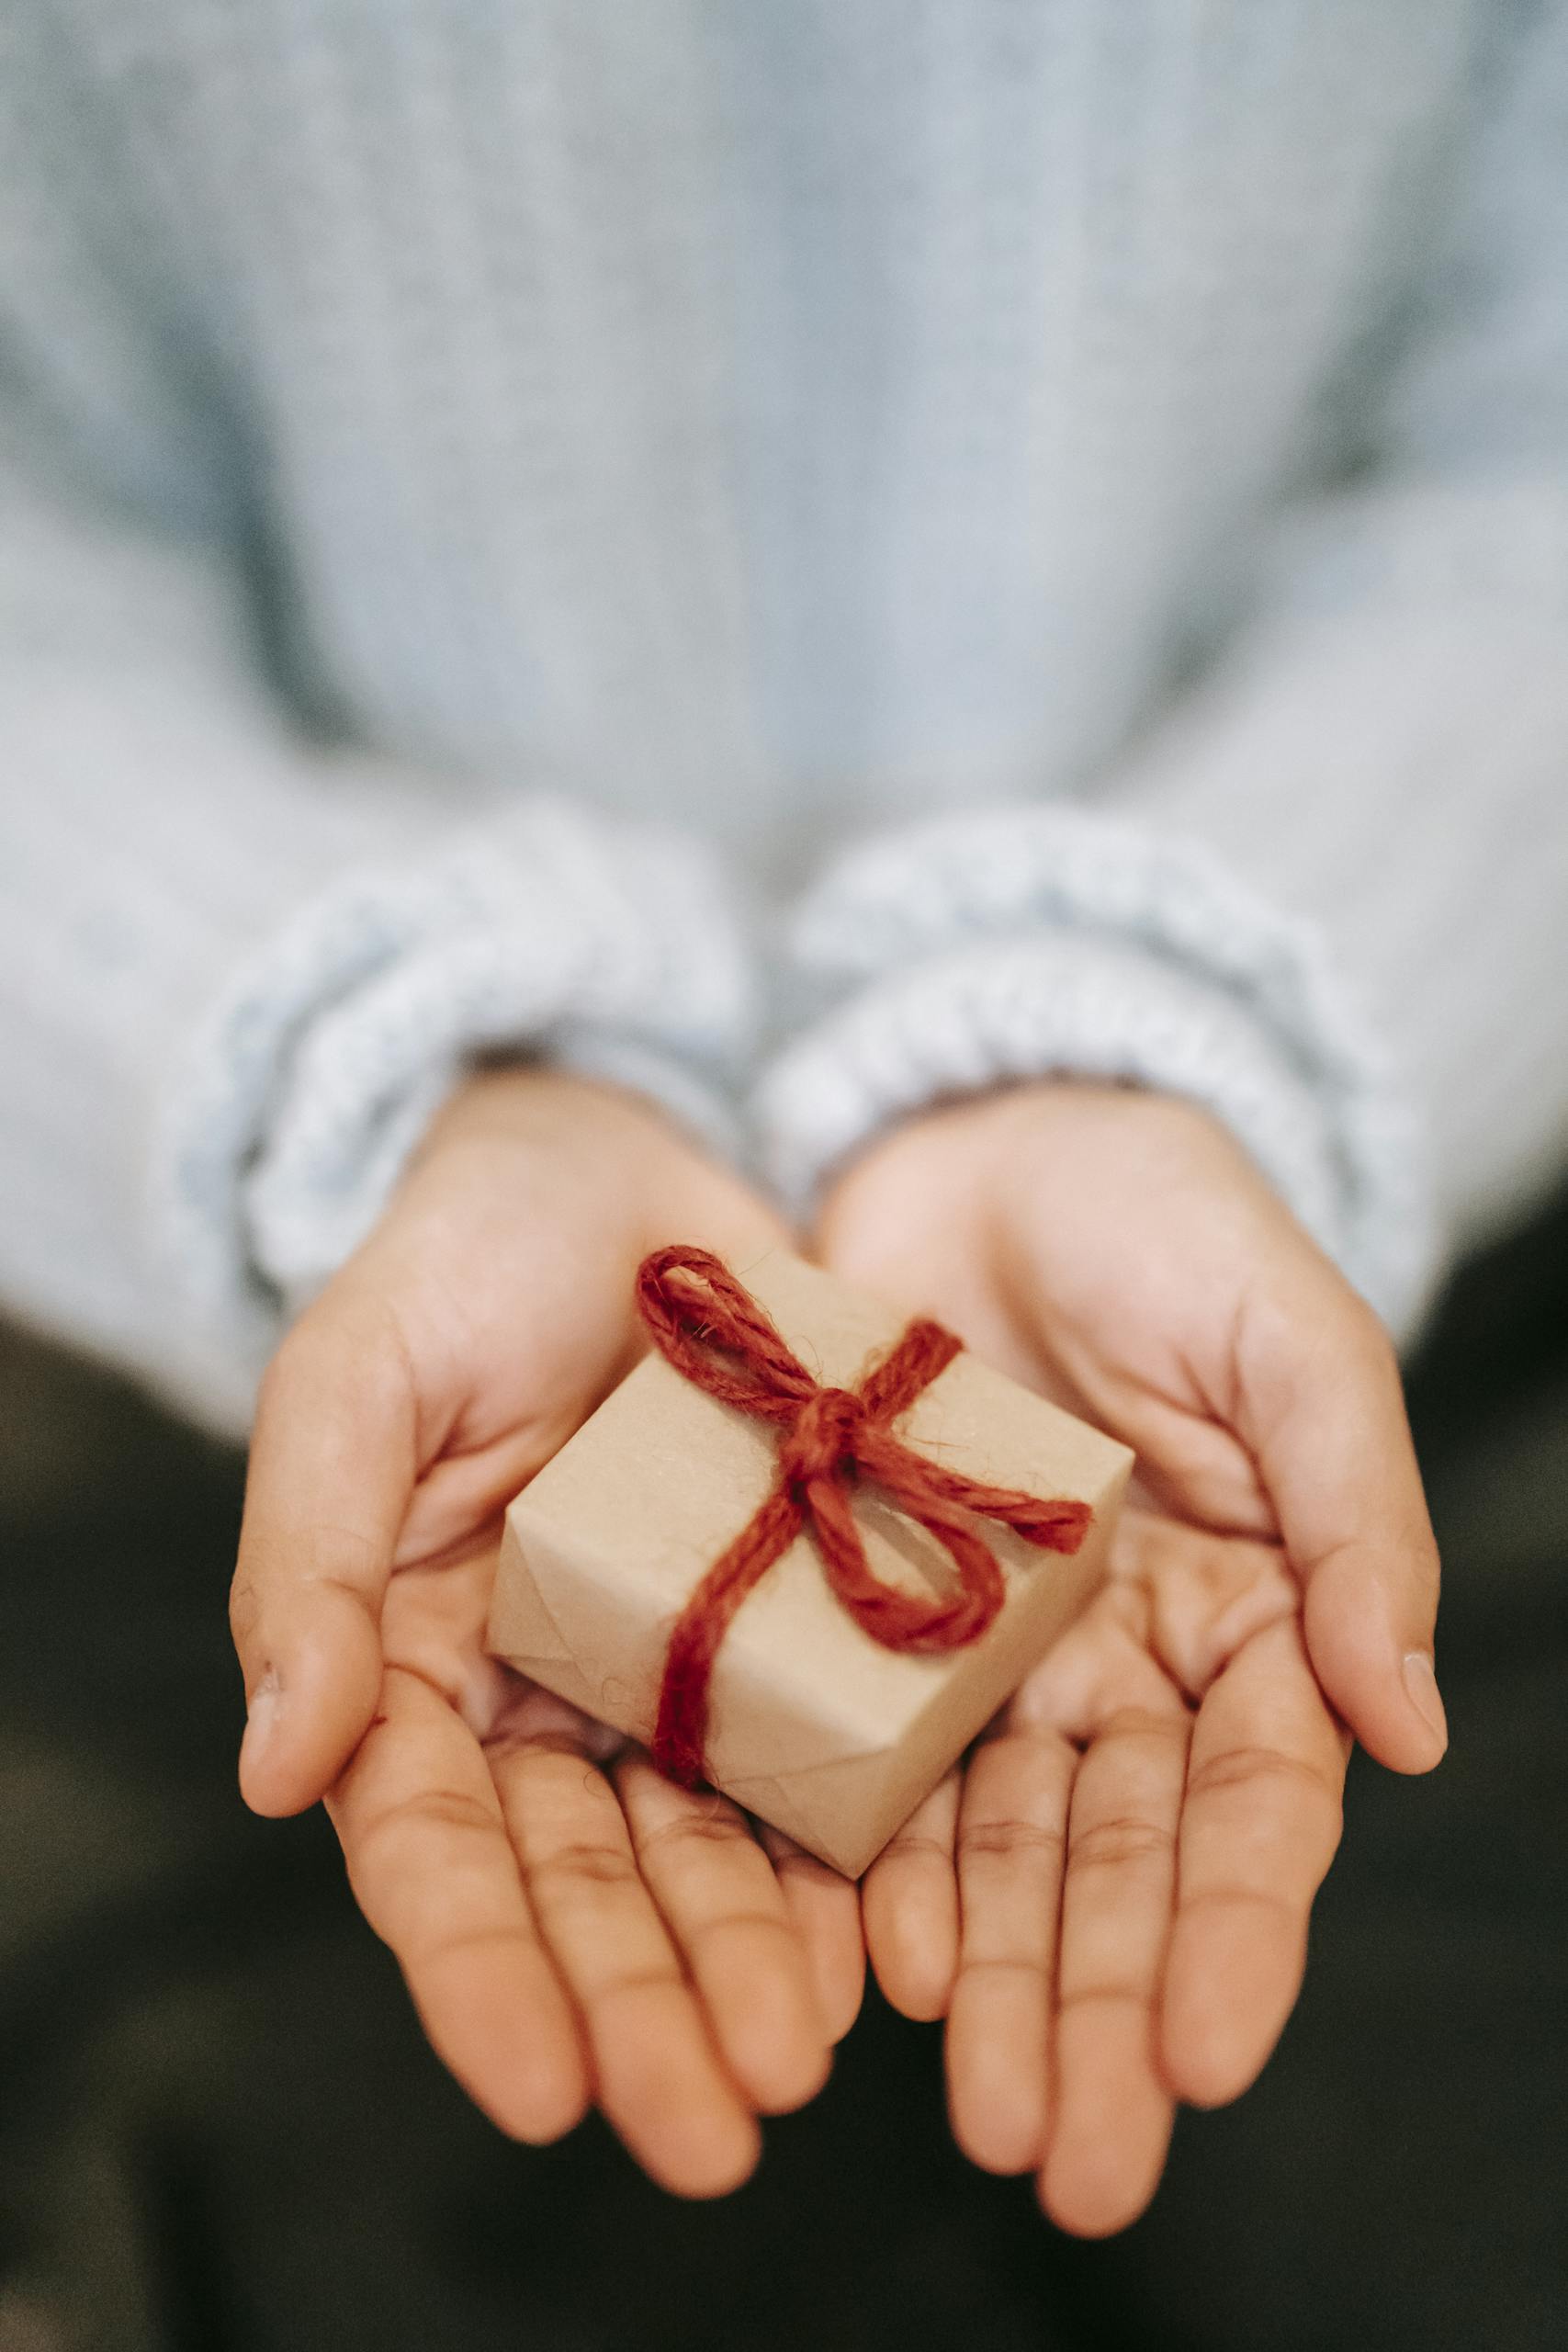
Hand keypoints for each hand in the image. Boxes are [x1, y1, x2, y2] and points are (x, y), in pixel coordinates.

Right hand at [231, 1069, 862, 2194]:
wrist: (623, 1155)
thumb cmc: (461, 1254)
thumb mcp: (356, 1380)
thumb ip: (309, 1561)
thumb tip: (281, 1767)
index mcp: (413, 1656)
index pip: (433, 1848)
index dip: (479, 1971)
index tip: (543, 2088)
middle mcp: (546, 1689)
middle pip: (585, 1881)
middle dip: (640, 2005)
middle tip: (714, 2128)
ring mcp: (678, 1660)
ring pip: (707, 1845)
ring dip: (750, 1964)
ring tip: (805, 2066)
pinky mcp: (796, 1613)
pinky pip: (821, 1750)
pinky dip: (849, 1851)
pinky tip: (892, 1943)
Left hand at [819, 1080, 1443, 2234]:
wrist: (982, 1131)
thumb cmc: (1166, 1215)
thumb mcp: (1290, 1338)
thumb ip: (1358, 1516)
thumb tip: (1412, 1721)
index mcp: (1252, 1609)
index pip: (1256, 1802)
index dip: (1235, 1925)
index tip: (1208, 2053)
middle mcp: (1124, 1658)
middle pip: (1120, 1862)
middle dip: (1104, 2009)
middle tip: (1078, 2162)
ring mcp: (993, 1646)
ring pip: (1001, 1846)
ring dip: (998, 1988)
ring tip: (985, 2118)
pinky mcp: (867, 1610)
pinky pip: (873, 1759)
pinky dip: (878, 1867)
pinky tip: (871, 1968)